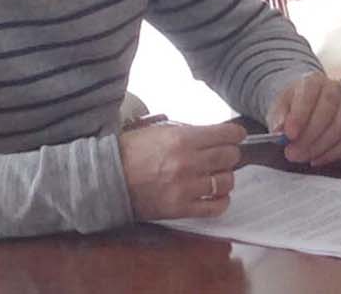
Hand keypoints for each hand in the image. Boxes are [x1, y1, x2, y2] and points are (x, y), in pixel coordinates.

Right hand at [119, 121, 244, 220]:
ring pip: (227, 181)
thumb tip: (215, 135)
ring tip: (215, 176)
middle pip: (230, 157)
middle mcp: (188, 163)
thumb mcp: (160, 131)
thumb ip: (190, 132)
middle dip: (229, 154)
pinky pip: (215, 207)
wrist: (104, 179)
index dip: (236, 134)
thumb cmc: (130, 152)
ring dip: (225, 177)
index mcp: (183, 139)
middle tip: (222, 156)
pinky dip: (221, 201)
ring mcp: (185, 188)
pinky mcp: (180, 209)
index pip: (227, 134)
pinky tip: (216, 195)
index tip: (236, 136)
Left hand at [267, 71, 340, 165]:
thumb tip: (279, 131)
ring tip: (300, 157)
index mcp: (314, 81)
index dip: (300, 116)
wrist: (305, 101)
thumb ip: (278, 117)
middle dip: (309, 136)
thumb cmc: (292, 104)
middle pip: (328, 112)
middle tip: (292, 153)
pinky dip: (333, 153)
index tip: (288, 135)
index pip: (310, 96)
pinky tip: (316, 160)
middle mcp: (335, 90)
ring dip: (319, 147)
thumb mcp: (279, 106)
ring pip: (340, 128)